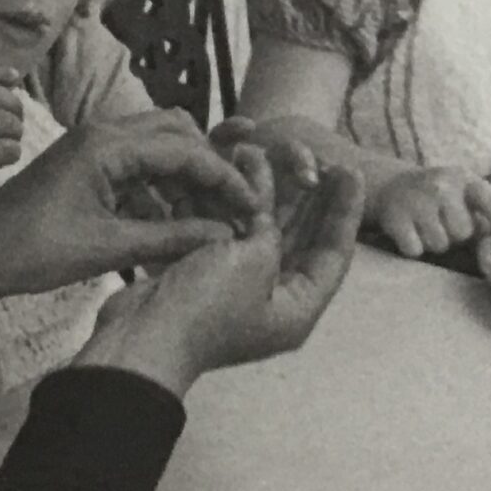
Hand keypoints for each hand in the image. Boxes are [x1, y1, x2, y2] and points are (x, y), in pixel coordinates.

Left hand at [0, 109, 259, 296]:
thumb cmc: (36, 250)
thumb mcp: (109, 248)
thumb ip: (171, 237)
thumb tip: (223, 236)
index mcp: (107, 147)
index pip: (185, 149)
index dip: (223, 178)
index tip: (249, 206)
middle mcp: (103, 133)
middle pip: (177, 131)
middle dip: (208, 167)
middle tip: (229, 206)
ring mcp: (94, 145)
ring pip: (159, 145)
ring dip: (185, 176)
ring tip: (204, 217)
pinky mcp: (87, 162)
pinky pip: (138, 162)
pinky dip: (161, 185)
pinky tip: (173, 219)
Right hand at [77, 163, 363, 395]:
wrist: (140, 337)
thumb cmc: (205, 307)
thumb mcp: (255, 262)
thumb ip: (272, 232)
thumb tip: (265, 214)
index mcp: (297, 309)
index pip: (334, 252)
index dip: (344, 209)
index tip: (350, 169)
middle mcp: (274, 299)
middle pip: (302, 239)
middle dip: (309, 196)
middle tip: (320, 157)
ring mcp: (240, 286)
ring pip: (263, 230)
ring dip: (267, 192)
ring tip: (270, 152)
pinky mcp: (207, 274)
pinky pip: (231, 232)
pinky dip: (234, 204)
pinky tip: (236, 168)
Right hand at [373, 165, 490, 257]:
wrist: (392, 185)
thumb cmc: (439, 197)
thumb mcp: (462, 194)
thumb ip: (483, 214)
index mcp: (464, 178)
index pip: (490, 201)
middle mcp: (441, 186)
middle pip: (463, 231)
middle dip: (457, 235)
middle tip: (444, 223)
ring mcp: (417, 201)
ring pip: (439, 244)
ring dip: (435, 242)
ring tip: (426, 227)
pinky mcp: (395, 219)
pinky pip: (415, 250)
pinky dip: (414, 247)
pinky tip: (410, 231)